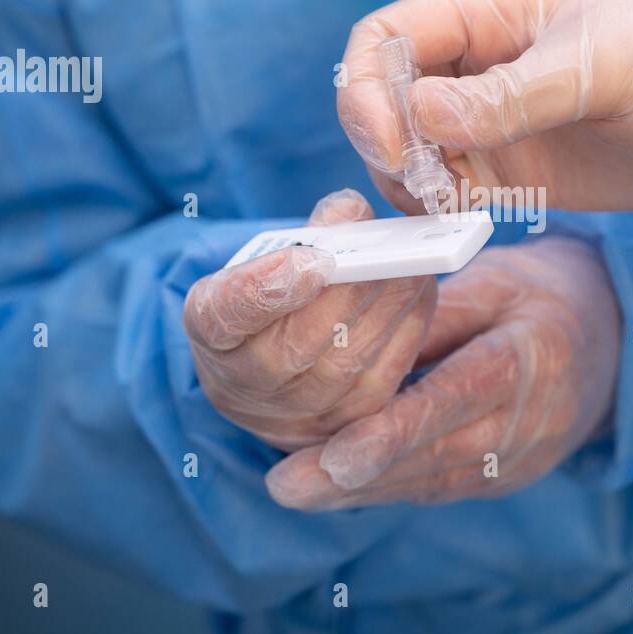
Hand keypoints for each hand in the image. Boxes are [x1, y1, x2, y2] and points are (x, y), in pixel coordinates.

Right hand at [183, 189, 435, 450]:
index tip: (309, 261)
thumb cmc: (269, 299)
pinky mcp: (347, 421)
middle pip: (296, 344)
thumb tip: (351, 212)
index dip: (264, 290)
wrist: (272, 374)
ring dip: (386, 306)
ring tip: (413, 263)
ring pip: (346, 361)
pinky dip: (407, 327)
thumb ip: (303, 236)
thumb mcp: (263, 261)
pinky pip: (383, 375)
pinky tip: (420, 288)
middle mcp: (245, 383)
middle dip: (346, 292)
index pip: (223, 316)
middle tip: (384, 251)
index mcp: (212, 332)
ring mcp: (297, 412)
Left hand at [265, 236, 620, 508]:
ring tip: (295, 490)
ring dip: (361, 490)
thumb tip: (362, 343)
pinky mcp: (505, 476)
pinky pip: (440, 484)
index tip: (337, 458)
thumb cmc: (540, 297)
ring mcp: (520, 458)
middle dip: (356, 476)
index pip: (456, 400)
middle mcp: (528, 422)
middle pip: (434, 456)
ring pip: (431, 480)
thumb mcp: (494, 280)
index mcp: (530, 359)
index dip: (394, 433)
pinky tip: (335, 486)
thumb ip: (433, 314)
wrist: (611, 341)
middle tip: (286, 486)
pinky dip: (387, 486)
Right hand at [338, 0, 632, 212]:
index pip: (388, 38)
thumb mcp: (597, 69)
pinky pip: (449, 191)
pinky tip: (467, 223)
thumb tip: (419, 114)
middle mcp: (475, 67)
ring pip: (410, 154)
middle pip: (386, 101)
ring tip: (452, 207)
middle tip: (421, 186)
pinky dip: (441, 212)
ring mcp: (488, 122)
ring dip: (411, 185)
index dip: (366, 86)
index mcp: (488, 15)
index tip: (388, 140)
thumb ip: (510, 95)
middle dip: (386, 144)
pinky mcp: (510, 171)